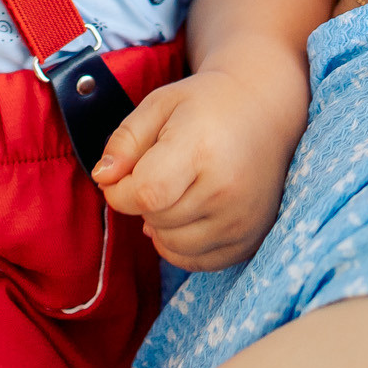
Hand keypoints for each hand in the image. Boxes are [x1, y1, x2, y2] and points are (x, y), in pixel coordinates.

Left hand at [91, 65, 301, 271]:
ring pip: (172, 245)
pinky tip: (187, 213)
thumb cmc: (206, 106)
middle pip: (156, 219)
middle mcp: (227, 191)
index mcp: (202, 150)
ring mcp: (242, 220)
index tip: (121, 176)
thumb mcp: (159, 105)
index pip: (146, 193)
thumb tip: (103, 178)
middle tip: (158, 171)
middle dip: (142, 201)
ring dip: (160, 224)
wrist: (264, 112)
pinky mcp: (249, 240)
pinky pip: (197, 262)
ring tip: (175, 190)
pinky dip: (180, 244)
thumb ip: (125, 141)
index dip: (120, 191)